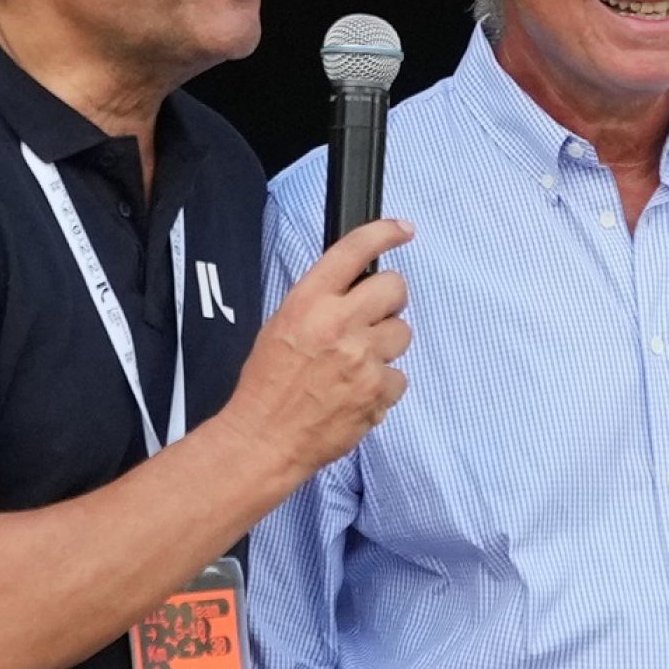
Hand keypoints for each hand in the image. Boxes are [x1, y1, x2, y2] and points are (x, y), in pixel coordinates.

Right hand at [224, 219, 412, 482]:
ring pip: (403, 333)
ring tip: (357, 364)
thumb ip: (319, 304)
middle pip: (394, 288)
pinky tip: (357, 393)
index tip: (402, 229)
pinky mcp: (378, 390)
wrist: (265, 438)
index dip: (384, 233)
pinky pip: (400, 376)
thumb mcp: (281, 326)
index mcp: (309, 301)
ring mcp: (363, 358)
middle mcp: (339, 323)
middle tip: (373, 318)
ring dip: (386, 345)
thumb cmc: (267, 386)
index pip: (355, 251)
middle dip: (389, 300)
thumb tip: (354, 292)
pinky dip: (384, 385)